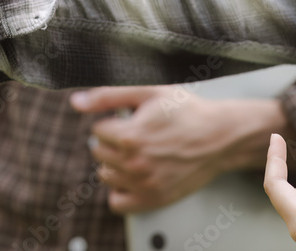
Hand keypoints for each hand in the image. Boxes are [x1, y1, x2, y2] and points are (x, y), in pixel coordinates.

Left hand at [70, 86, 285, 212]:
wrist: (220, 136)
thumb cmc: (186, 111)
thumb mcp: (147, 93)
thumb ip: (107, 96)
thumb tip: (75, 102)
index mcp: (130, 137)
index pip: (96, 130)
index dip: (112, 121)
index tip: (129, 119)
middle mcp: (135, 164)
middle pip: (98, 152)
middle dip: (111, 141)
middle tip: (135, 135)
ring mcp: (144, 185)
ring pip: (105, 175)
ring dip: (115, 164)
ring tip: (137, 153)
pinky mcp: (153, 200)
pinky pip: (117, 203)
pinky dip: (120, 190)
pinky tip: (133, 175)